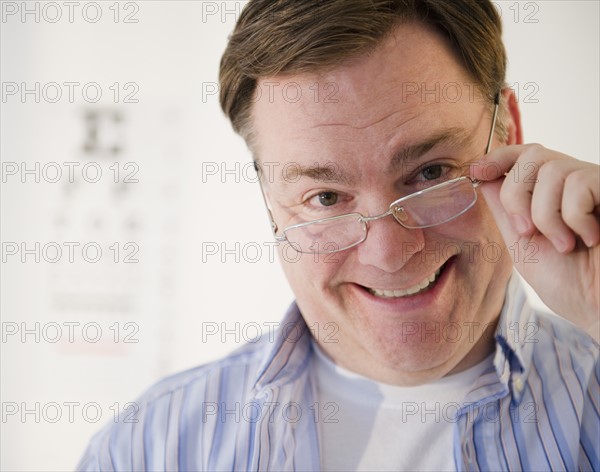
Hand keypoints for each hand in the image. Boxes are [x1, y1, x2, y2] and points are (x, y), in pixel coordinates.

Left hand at [471, 144, 599, 336]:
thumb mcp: (523, 245)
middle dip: (516, 195)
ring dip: (546, 215)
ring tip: (565, 245)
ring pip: (553, 169)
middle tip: (527, 232)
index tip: (476, 171)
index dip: (499, 157)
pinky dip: (574, 216)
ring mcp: (598, 184)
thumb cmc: (571, 284)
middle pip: (533, 154)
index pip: (526, 155)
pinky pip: (580, 183)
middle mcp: (576, 182)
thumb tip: (484, 178)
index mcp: (553, 194)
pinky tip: (590, 238)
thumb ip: (506, 211)